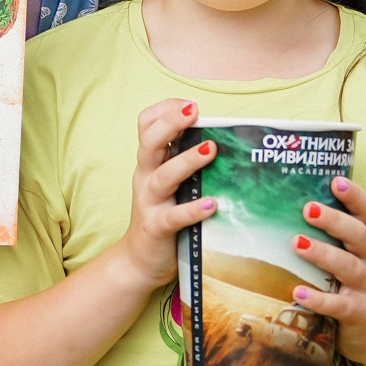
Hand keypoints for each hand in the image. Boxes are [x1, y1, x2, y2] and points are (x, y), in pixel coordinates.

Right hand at [109, 99, 216, 291]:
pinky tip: (212, 204)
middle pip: (149, 142)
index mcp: (149, 162)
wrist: (140, 261)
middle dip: (171, 123)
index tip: (191, 105)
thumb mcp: (169, 184)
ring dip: (187, 160)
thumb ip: (185, 162)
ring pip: (164, 175)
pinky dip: (193, 209)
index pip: (146, 124)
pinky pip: (174, 217)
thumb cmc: (163, 215)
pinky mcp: (157, 227)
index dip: (165, 109)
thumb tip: (225, 140)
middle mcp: (146, 177)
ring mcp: (149, 202)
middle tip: (194, 112)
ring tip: (211, 150)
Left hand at [289, 176, 365, 361]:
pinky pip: (340, 305)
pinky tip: (298, 293)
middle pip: (358, 235)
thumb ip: (329, 234)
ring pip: (349, 267)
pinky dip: (319, 299)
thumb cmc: (350, 283)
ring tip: (297, 244)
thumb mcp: (347, 255)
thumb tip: (286, 204)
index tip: (335, 181)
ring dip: (323, 254)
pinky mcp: (359, 313)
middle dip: (335, 221)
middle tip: (309, 209)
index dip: (354, 195)